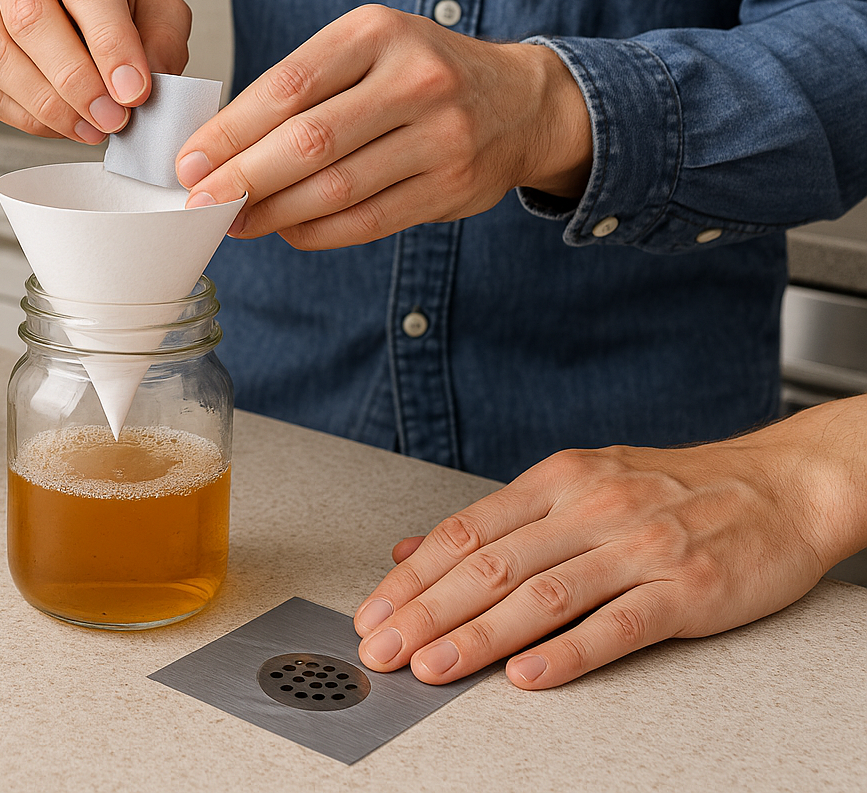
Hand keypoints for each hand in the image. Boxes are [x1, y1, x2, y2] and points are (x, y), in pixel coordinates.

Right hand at [0, 0, 192, 143]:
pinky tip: (60, 124)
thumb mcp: (155, 4)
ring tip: (89, 128)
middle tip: (111, 118)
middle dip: (75, 81)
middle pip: (30, 18)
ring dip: (46, 106)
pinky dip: (23, 117)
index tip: (134, 91)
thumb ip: (159, 44)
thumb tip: (141, 93)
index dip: (110, 43)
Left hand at [175, 4, 590, 247]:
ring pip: (335, 188)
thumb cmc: (419, 74)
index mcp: (377, 32)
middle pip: (308, 142)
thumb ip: (301, 87)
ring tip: (234, 220)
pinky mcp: (449, 187)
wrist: (521, 103)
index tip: (189, 161)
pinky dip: (315, 232)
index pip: (288, 85)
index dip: (231, 130)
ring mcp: (439, 136)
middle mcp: (414, 80)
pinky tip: (284, 229)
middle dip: (242, 178)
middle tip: (199, 201)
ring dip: (273, 212)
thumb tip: (218, 147)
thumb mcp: (366, 48)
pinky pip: (366, 220)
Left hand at [351, 398, 866, 689]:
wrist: (784, 484)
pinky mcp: (685, 588)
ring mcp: (638, 547)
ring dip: (478, 636)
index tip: (371, 613)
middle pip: (489, 565)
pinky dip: (568, 651)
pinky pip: (617, 624)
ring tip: (433, 666)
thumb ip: (499, 520)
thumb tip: (415, 547)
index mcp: (557, 481)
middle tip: (381, 649)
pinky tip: (529, 673)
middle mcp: (590, 508)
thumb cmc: (677, 488)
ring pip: (541, 595)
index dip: (409, 577)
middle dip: (424, 613)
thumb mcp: (579, 483)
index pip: (463, 532)